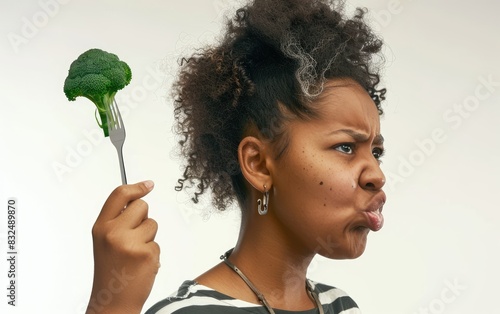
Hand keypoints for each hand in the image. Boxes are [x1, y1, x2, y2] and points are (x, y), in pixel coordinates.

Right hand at [86, 181, 159, 313]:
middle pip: (142, 206)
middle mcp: (113, 232)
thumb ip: (117, 220)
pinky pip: (157, 243)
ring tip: (135, 254)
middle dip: (143, 218)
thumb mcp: (105, 241)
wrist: (113, 300)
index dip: (136, 187)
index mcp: (101, 227)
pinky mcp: (146, 253)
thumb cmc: (111, 270)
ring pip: (152, 224)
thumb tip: (137, 199)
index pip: (119, 195)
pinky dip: (152, 253)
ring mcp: (130, 243)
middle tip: (134, 237)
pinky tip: (140, 264)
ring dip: (148, 237)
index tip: (148, 185)